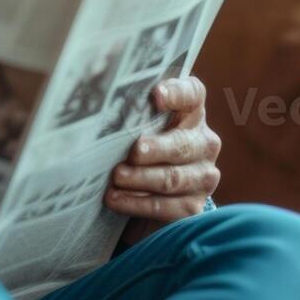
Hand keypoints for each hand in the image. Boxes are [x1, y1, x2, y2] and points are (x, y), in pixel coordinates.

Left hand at [104, 76, 220, 245]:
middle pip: (182, 144)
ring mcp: (202, 176)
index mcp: (191, 113)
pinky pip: (166, 206)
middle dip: (156, 149)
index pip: (192, 94)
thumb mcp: (138, 125)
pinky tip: (116, 198)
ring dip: (141, 178)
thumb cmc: (140, 145)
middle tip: (133, 152)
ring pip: (173, 178)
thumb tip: (96, 104)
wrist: (149, 191)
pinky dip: (138, 203)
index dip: (176, 93)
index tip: (155, 95)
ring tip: (117, 177)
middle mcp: (204, 143)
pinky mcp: (192, 206)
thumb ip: (130, 111)